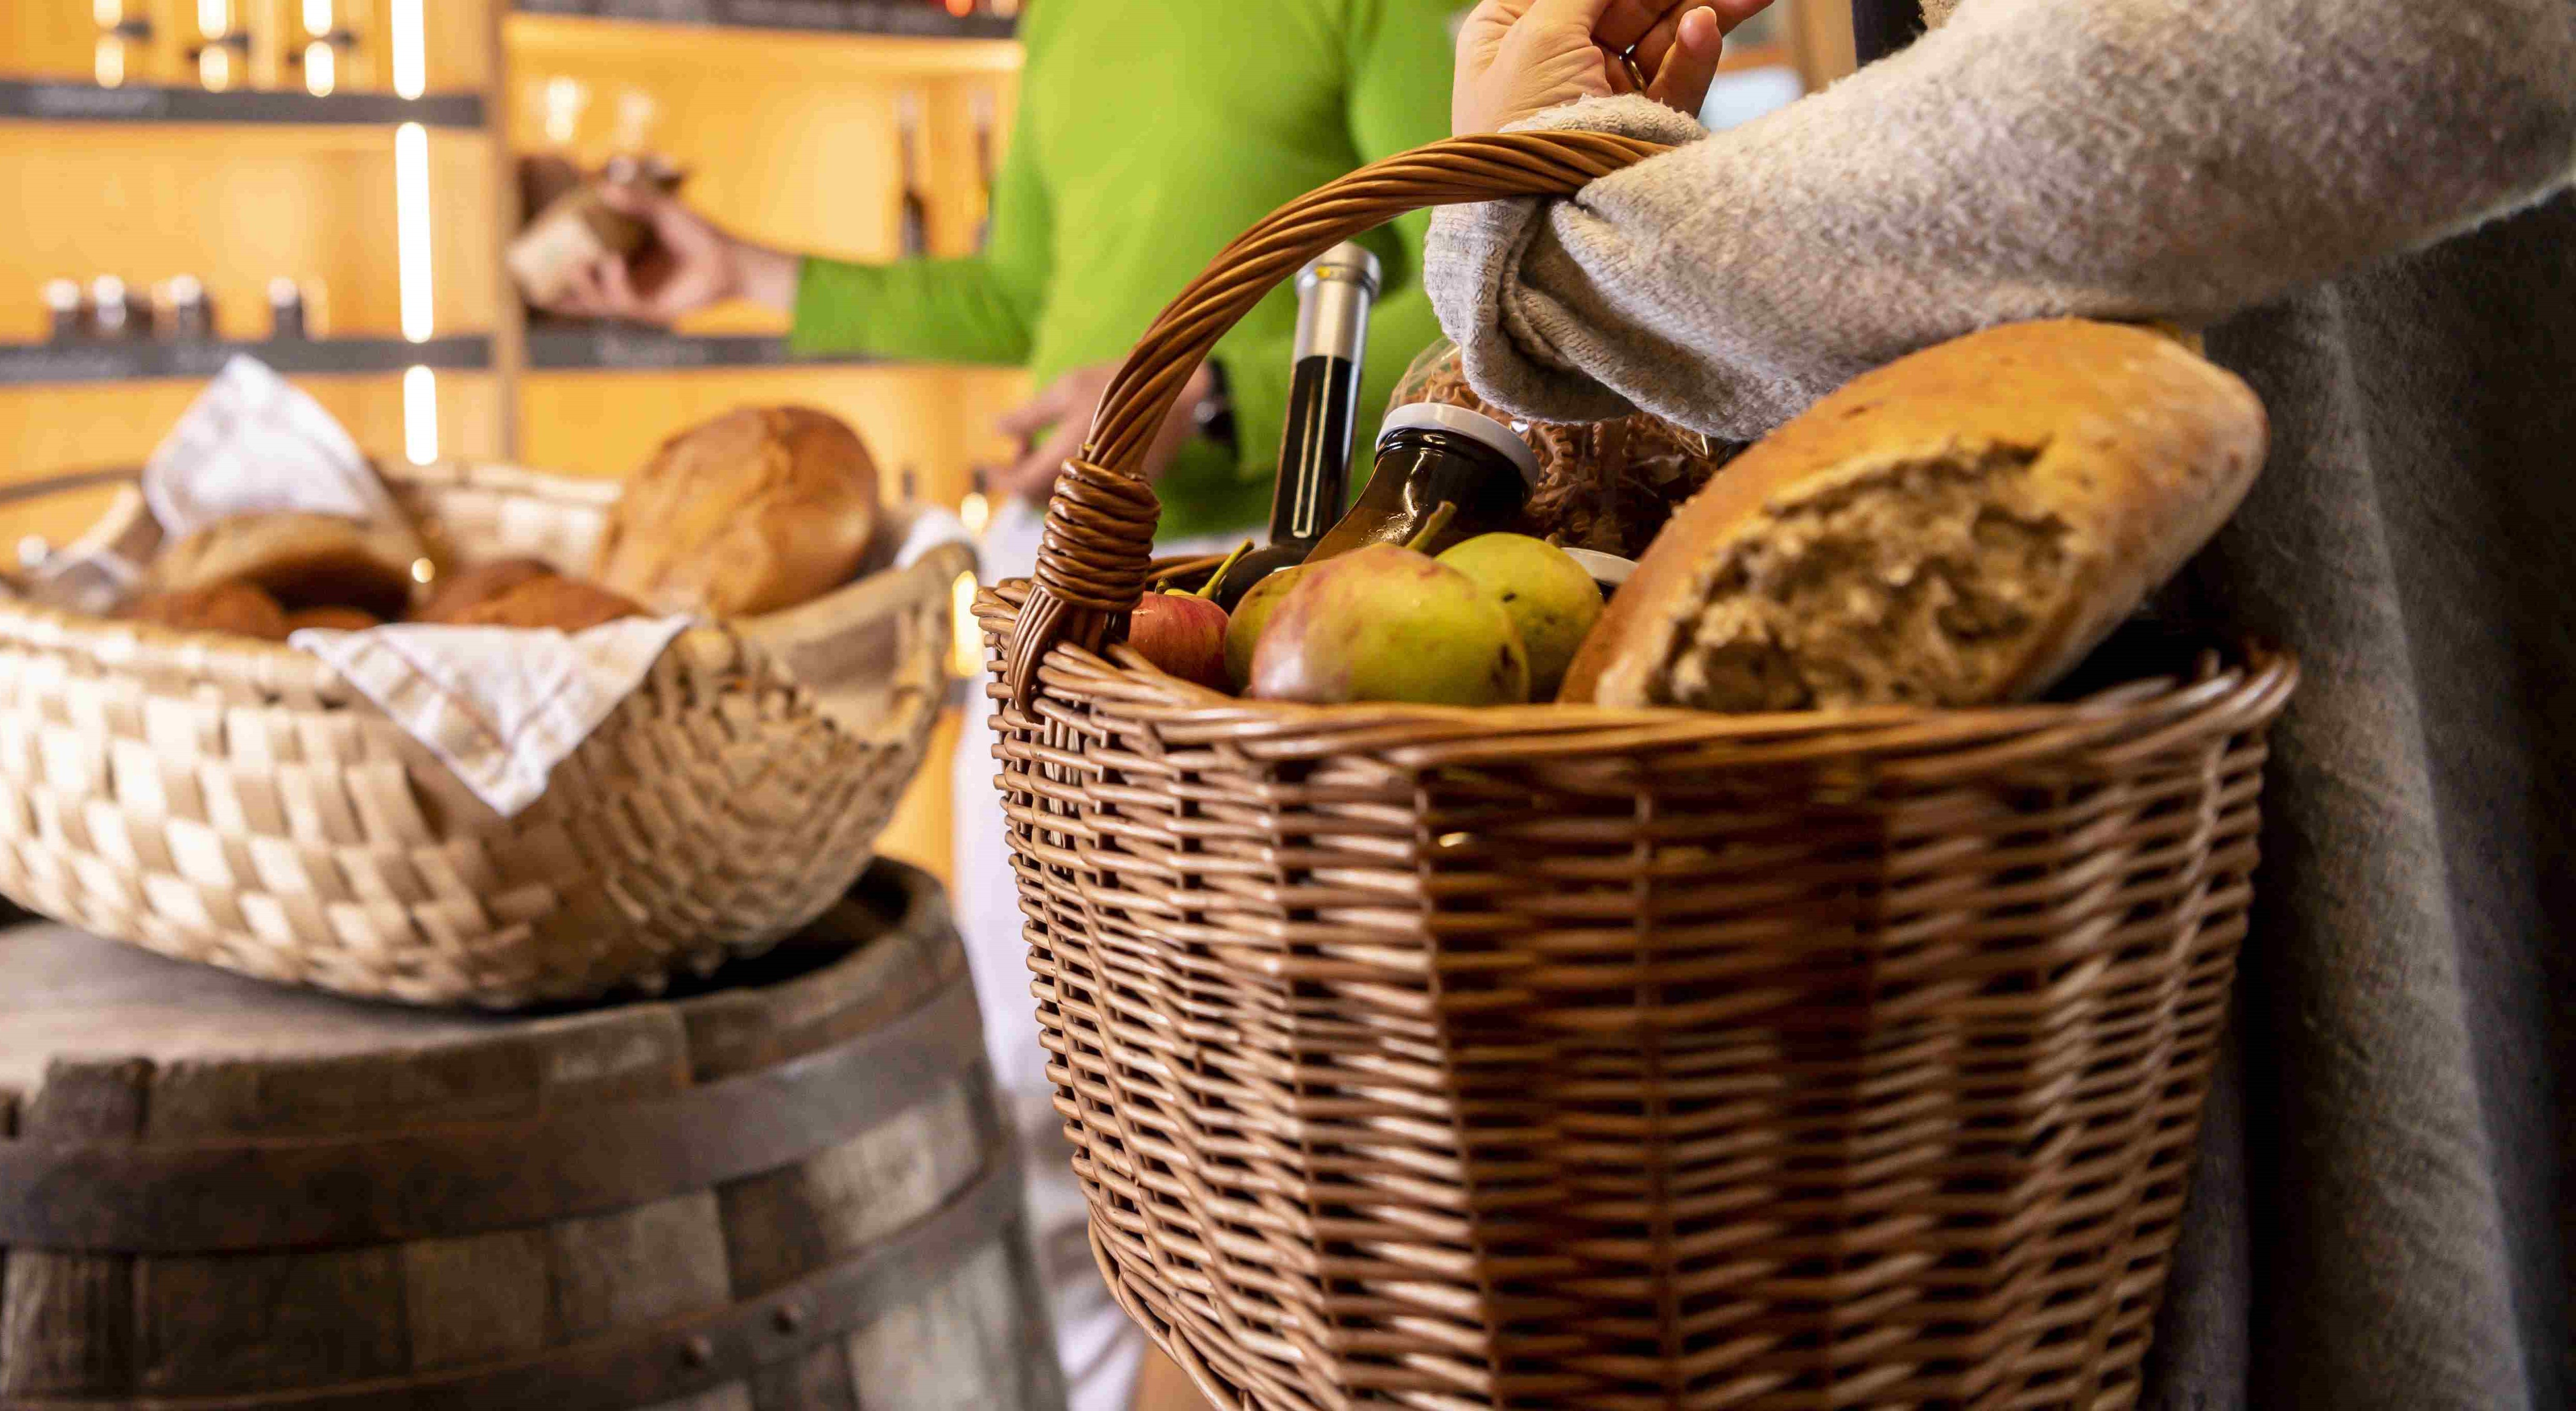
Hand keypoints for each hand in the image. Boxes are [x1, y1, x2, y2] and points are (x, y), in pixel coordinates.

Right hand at [547, 184, 800, 322]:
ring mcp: (639, 300)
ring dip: (585, 285)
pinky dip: (614, 282)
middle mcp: (627, 285)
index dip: (560, 271)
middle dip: (564, 286)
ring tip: (579, 263)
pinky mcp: (653, 311)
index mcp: (623, 264)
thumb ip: (634, 201)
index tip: (535, 262)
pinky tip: (612, 262)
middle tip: (551, 264)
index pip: (585, 271)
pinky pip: (623, 301)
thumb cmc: (698, 233)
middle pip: (585, 294)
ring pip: (598, 302)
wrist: (728, 259)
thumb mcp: (662, 211)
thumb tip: (600, 188)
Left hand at [992, 361, 1217, 502]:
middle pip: (1037, 497)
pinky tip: (1066, 450)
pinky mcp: (1121, 486)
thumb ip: (1028, 417)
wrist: (1178, 397)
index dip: (999, 478)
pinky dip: (1064, 477)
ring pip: (1059, 497)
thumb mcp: (1066, 391)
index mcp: (1066, 460)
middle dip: (1020, 475)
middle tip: (1019, 444)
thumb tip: (995, 430)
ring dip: (1041, 476)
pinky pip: (1081, 492)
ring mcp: (1105, 488)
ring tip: (1039, 444)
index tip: (984, 467)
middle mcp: (1085, 482)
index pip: (1020, 485)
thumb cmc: (1118, 387)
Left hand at [1453, 0, 1771, 134]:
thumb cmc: (1517, 127)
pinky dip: (1693, 55)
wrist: (1533, 227)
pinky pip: (1672, 79)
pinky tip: (1706, 30)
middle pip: (1630, 3)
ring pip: (1661, 36)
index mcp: (1512, 25)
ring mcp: (1597, 90)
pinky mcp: (1634, 124)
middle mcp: (1554, 55)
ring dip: (1705, 10)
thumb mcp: (1540, 34)